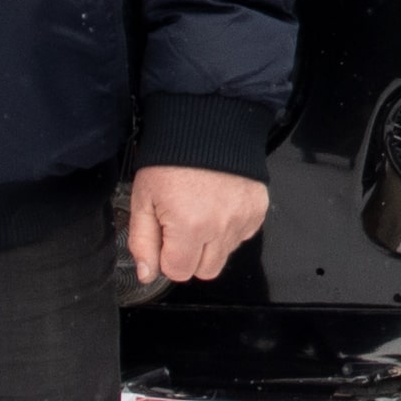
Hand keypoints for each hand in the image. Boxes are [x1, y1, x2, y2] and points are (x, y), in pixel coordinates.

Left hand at [129, 165, 269, 284]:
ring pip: (224, 255)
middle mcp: (221, 227)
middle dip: (190, 256)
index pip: (178, 271)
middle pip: (205, 271)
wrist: (207, 126)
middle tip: (182, 226)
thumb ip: (142, 241)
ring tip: (201, 211)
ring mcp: (243, 219)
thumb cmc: (171, 160)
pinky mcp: (258, 210)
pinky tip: (218, 206)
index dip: (166, 256)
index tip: (165, 235)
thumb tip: (147, 273)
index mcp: (189, 226)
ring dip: (211, 243)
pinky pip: (242, 236)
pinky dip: (230, 228)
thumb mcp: (143, 198)